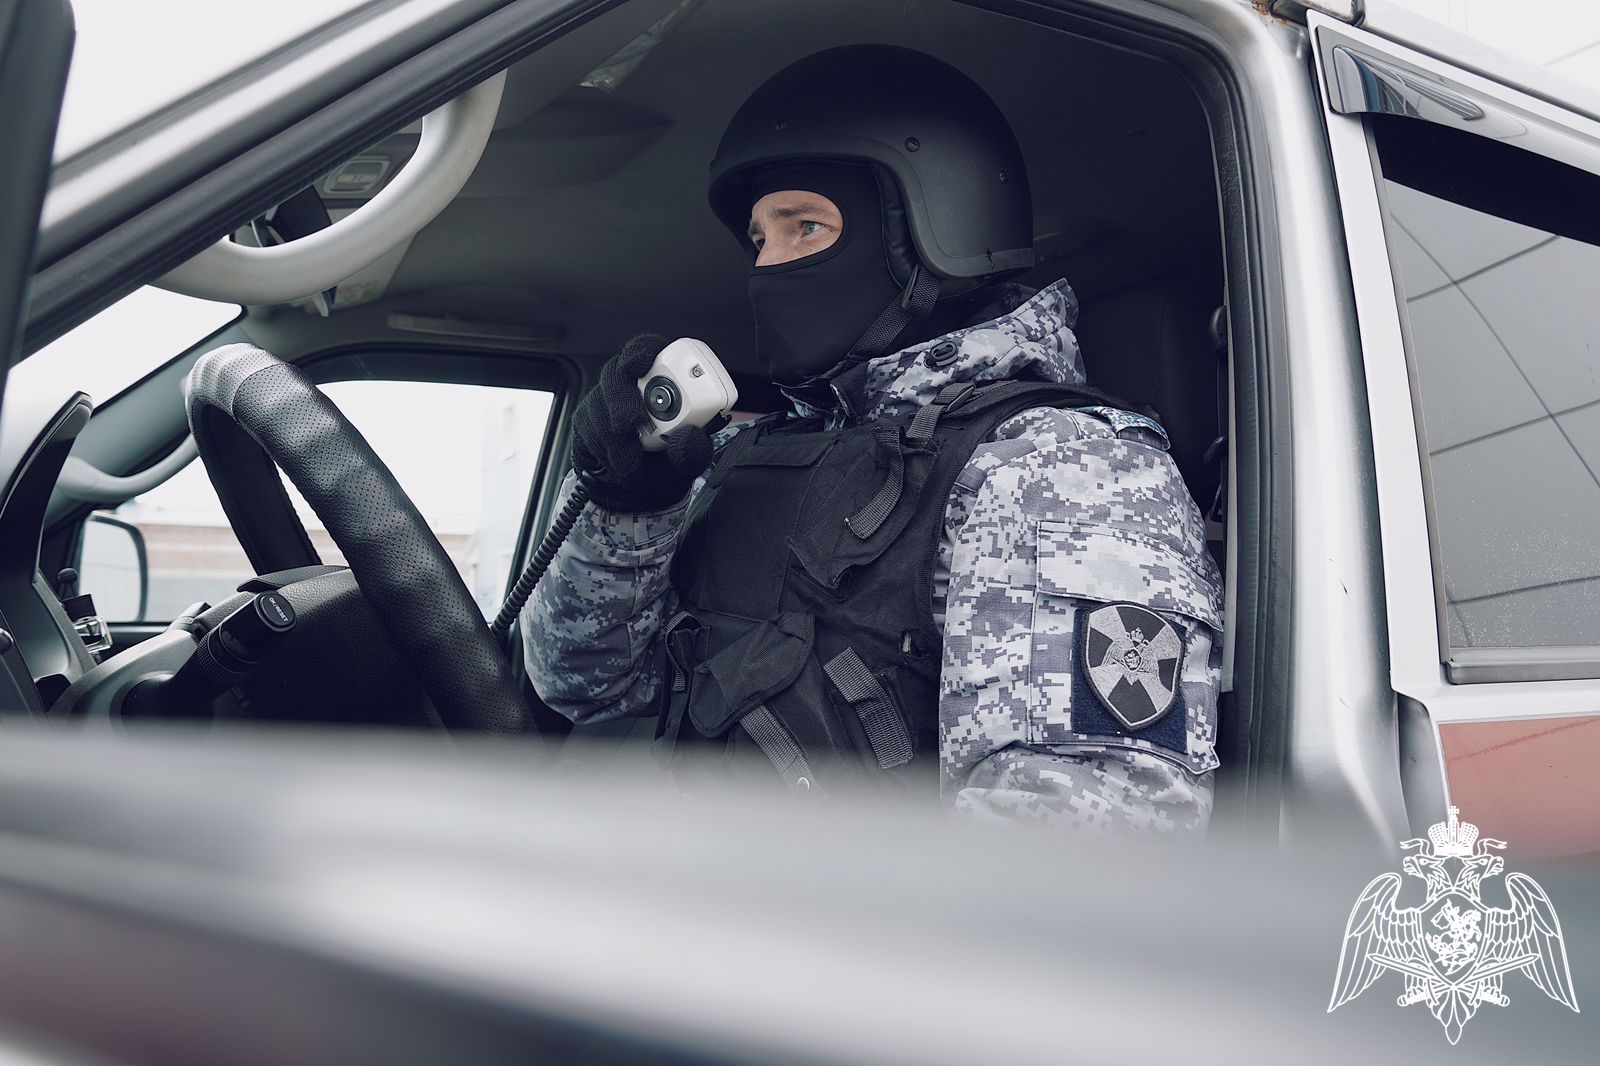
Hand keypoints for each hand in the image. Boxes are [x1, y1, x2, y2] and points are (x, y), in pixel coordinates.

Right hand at [571, 334, 713, 511]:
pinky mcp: (584, 421)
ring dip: (616, 439)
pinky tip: (618, 464)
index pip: (646, 351)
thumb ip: (694, 449)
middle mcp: (627, 385)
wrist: (638, 491)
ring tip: (632, 462)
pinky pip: (586, 431)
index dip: (642, 351)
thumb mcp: (688, 461)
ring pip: (598, 408)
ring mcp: (602, 401)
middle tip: (629, 422)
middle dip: (620, 399)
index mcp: (658, 380)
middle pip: (614, 375)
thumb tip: (689, 434)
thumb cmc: (666, 464)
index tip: (642, 362)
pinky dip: (604, 452)